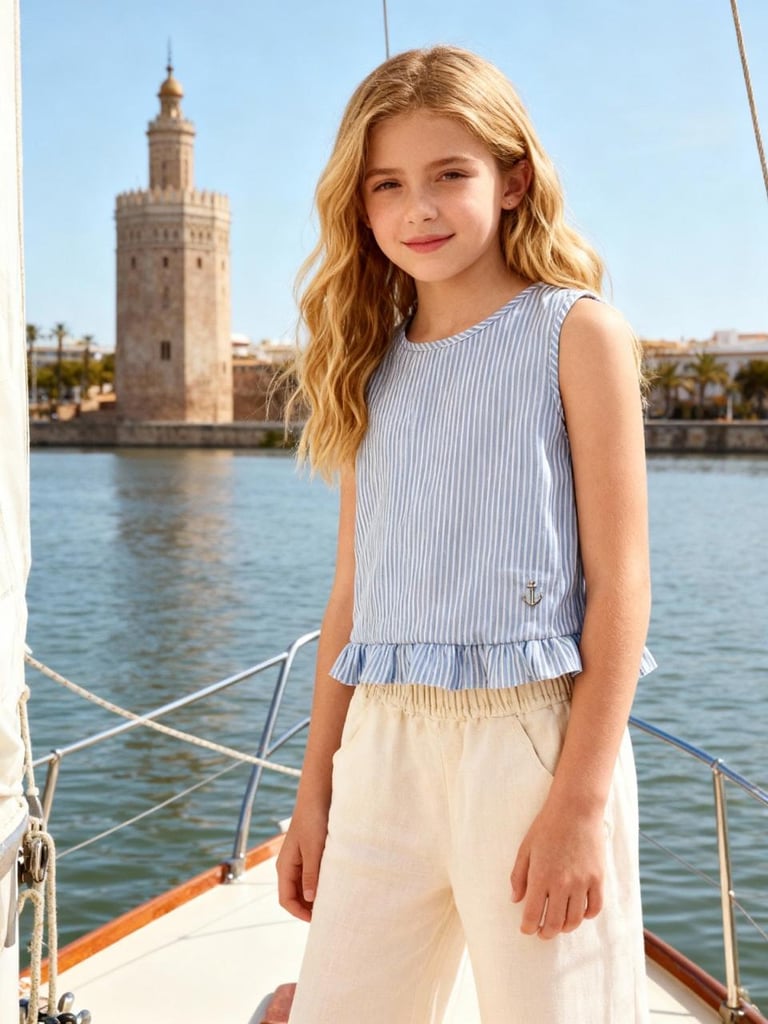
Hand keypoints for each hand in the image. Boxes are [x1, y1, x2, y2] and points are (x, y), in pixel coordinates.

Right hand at [276, 803, 328, 921]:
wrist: (317, 796)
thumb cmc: (314, 820)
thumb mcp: (314, 849)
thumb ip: (311, 874)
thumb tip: (310, 899)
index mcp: (285, 866)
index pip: (286, 899)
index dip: (300, 913)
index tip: (319, 920)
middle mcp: (288, 866)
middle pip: (294, 896)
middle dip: (308, 908)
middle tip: (329, 915)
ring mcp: (297, 861)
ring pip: (303, 888)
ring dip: (314, 897)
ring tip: (333, 903)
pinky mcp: (307, 855)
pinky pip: (310, 876)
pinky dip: (319, 885)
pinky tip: (333, 886)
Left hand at [510, 803, 605, 939]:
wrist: (576, 810)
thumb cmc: (547, 826)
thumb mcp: (526, 848)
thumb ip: (519, 876)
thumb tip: (515, 900)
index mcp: (541, 877)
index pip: (533, 915)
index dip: (528, 927)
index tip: (526, 929)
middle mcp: (562, 884)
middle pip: (555, 923)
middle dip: (546, 933)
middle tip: (542, 932)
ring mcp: (582, 883)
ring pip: (575, 920)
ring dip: (565, 927)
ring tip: (559, 925)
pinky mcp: (598, 879)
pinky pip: (594, 908)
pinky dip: (586, 915)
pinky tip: (578, 912)